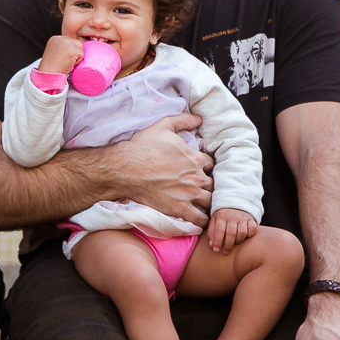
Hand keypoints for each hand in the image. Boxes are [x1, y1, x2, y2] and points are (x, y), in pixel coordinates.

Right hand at [38, 34, 84, 74]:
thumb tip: (74, 47)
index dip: (69, 51)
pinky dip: (77, 61)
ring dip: (76, 56)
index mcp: (55, 38)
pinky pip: (82, 54)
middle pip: (76, 43)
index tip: (63, 58)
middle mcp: (61, 38)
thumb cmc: (52, 66)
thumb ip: (62, 47)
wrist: (49, 73)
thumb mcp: (55, 51)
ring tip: (67, 61)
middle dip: (74, 52)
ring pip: (80, 47)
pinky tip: (69, 63)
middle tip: (66, 60)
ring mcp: (67, 43)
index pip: (70, 41)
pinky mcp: (73, 49)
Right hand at [123, 113, 213, 227]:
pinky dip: (202, 220)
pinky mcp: (179, 208)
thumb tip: (198, 118)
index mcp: (194, 157)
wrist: (126, 168)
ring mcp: (189, 193)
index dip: (205, 167)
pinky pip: (199, 218)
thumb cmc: (143, 146)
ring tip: (204, 206)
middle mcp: (196, 176)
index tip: (200, 171)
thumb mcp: (163, 126)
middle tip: (203, 189)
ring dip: (208, 203)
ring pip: (210, 201)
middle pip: (213, 183)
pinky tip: (201, 221)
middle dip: (209, 186)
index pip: (210, 163)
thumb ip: (183, 120)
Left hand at [207, 208, 256, 253]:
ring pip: (242, 233)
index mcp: (221, 216)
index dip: (217, 241)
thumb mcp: (214, 222)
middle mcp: (232, 216)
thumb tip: (212, 246)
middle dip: (228, 245)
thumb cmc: (222, 218)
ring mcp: (243, 218)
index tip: (216, 250)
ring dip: (238, 241)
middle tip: (225, 252)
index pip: (219, 230)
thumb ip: (211, 233)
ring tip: (234, 243)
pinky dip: (249, 235)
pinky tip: (244, 237)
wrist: (234, 205)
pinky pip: (253, 229)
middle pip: (231, 233)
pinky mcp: (251, 220)